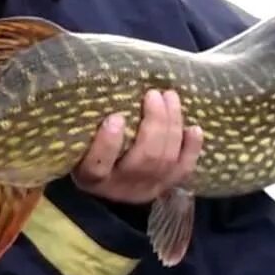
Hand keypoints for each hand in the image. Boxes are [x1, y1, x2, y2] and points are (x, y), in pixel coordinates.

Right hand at [72, 89, 202, 203]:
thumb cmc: (89, 149)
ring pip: (166, 159)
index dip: (108, 143)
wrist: (110, 181)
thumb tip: (96, 86)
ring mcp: (147, 188)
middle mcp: (120, 187)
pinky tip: (194, 128)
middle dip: (154, 123)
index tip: (116, 117)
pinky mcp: (166, 186)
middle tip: (154, 94)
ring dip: (172, 125)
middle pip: (144, 158)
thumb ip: (85, 124)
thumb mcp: (80, 142)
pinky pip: (184, 169)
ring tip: (170, 97)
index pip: (98, 165)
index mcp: (91, 177)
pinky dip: (192, 148)